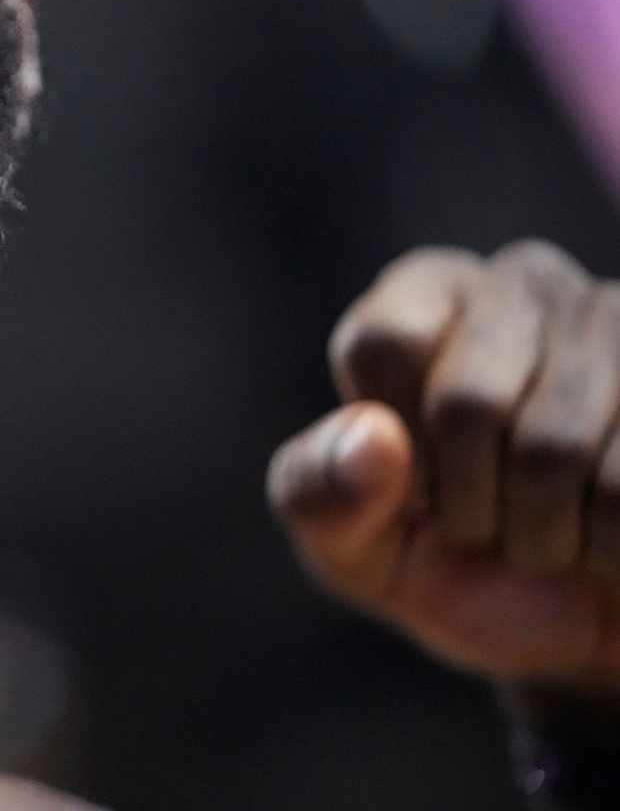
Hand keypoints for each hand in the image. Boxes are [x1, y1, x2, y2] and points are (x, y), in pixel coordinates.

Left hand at [270, 240, 619, 687]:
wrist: (588, 627)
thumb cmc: (457, 569)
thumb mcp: (355, 548)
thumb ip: (320, 495)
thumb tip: (373, 439)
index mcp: (423, 295)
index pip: (383, 343)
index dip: (398, 449)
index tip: (417, 488)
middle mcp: (523, 283)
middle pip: (467, 400)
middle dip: (470, 503)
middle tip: (490, 525)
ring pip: (555, 449)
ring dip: (546, 535)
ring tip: (555, 534)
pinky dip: (610, 549)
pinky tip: (612, 542)